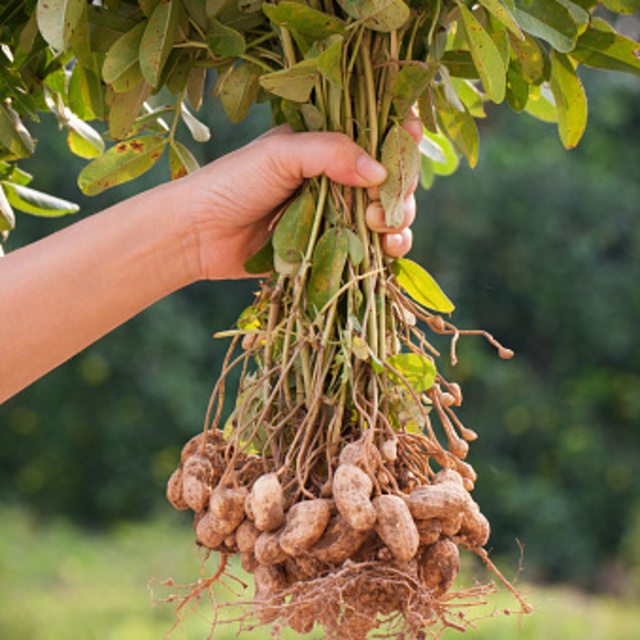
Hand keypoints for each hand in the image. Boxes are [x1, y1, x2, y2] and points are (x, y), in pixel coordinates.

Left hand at [178, 121, 421, 280]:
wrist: (199, 234)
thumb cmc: (233, 183)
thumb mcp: (281, 154)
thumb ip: (330, 153)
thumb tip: (380, 172)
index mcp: (325, 147)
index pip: (376, 137)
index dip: (399, 139)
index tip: (412, 141)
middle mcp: (335, 179)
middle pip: (390, 181)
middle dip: (400, 191)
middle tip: (383, 207)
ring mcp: (335, 215)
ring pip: (387, 216)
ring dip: (398, 222)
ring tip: (383, 230)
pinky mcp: (329, 249)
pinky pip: (368, 249)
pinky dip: (385, 250)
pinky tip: (387, 251)